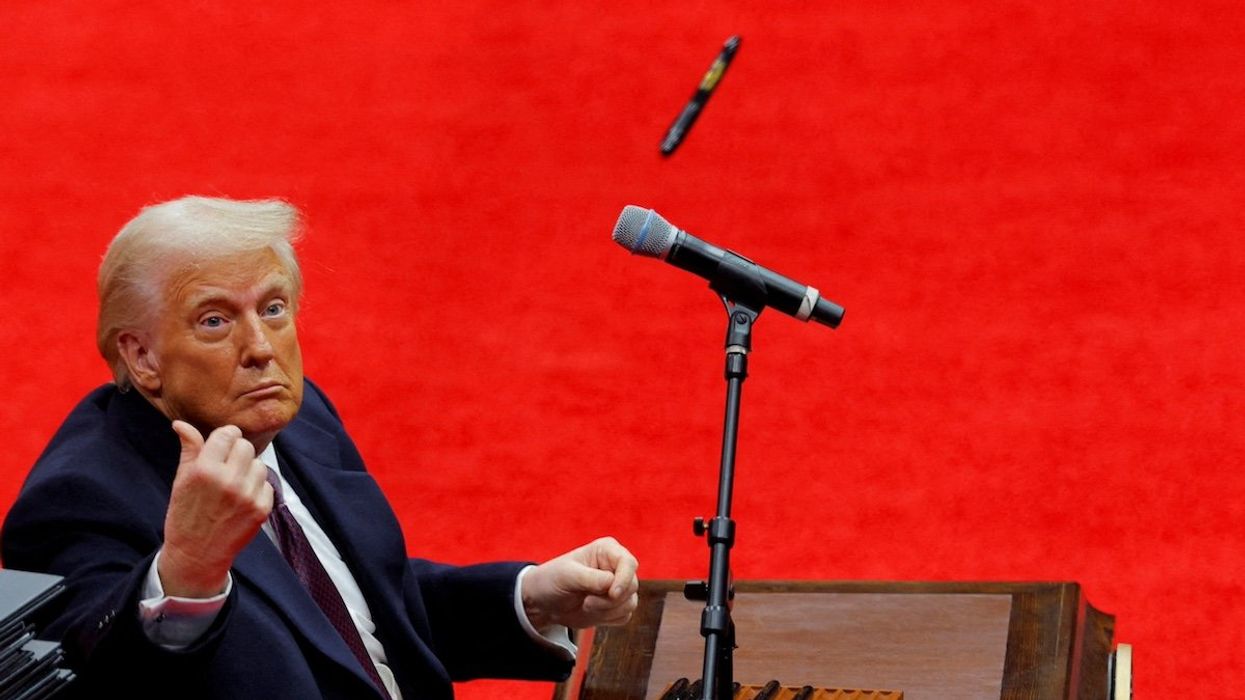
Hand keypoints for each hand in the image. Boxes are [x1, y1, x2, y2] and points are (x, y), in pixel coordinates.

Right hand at [158, 422, 273, 597]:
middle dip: (236, 452)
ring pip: (259, 464)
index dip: (225, 437)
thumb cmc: (185, 515)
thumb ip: (189, 449)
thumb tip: (181, 423)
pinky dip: (257, 488)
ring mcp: (247, 496)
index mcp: (204, 470)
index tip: (221, 445)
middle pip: (246, 446)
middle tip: (226, 466)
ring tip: (233, 484)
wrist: (196, 556)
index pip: (228, 434)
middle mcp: (228, 481)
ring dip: (248, 470)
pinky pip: (267, 484)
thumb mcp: (181, 481)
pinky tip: (241, 499)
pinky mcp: (261, 509)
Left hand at [521, 537, 638, 629]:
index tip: (611, 594)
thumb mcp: (567, 575)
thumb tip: (612, 585)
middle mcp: (616, 566)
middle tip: (586, 603)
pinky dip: (608, 619)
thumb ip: (591, 579)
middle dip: (609, 600)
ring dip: (607, 611)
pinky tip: (591, 613)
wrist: (544, 602)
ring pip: (630, 603)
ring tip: (586, 606)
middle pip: (632, 585)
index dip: (624, 579)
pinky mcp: (616, 605)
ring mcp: (618, 586)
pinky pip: (625, 616)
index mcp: (607, 550)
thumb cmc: (552, 580)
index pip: (629, 563)